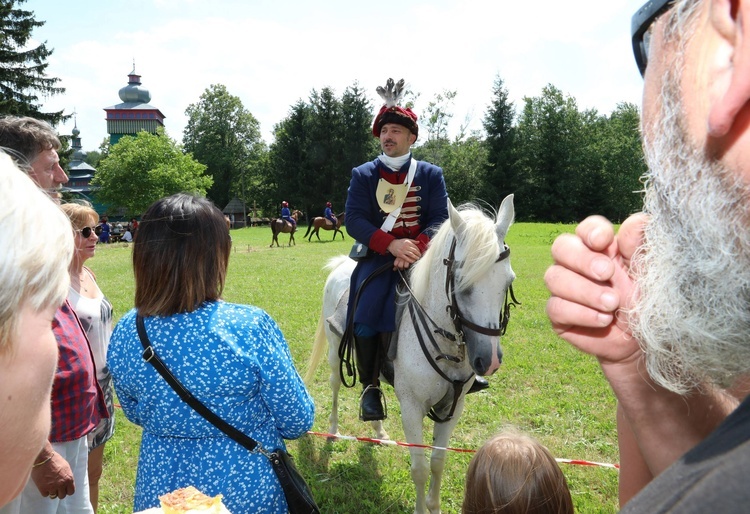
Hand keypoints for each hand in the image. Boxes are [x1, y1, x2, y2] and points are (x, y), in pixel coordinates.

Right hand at [31, 451, 74, 499]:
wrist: (44, 457)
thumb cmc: (55, 460)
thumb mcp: (66, 467)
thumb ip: (67, 476)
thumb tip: (67, 483)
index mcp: (69, 479)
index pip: (71, 492)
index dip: (67, 490)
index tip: (63, 488)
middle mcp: (62, 484)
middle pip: (62, 496)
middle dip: (59, 492)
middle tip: (55, 487)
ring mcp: (52, 487)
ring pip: (53, 496)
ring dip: (51, 491)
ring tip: (49, 485)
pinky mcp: (43, 488)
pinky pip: (45, 494)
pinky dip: (44, 491)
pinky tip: (43, 484)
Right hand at [387, 239, 420, 269]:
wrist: (392, 244)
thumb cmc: (400, 242)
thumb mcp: (406, 239)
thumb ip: (413, 241)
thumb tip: (418, 242)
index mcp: (408, 242)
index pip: (415, 247)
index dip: (418, 250)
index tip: (419, 252)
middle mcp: (406, 246)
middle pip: (414, 251)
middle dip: (418, 254)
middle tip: (420, 256)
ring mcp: (403, 251)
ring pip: (411, 254)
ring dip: (415, 257)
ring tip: (417, 259)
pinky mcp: (400, 255)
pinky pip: (406, 258)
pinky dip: (410, 260)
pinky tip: (412, 261)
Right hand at [545, 214, 646, 364]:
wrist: (643, 342)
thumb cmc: (648, 303)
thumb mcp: (650, 273)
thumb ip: (642, 247)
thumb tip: (639, 221)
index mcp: (601, 248)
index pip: (586, 229)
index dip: (591, 231)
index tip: (604, 241)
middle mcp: (577, 264)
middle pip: (561, 247)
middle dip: (582, 259)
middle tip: (607, 273)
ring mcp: (564, 288)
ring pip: (554, 277)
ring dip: (584, 290)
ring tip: (612, 304)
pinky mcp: (558, 314)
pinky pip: (556, 307)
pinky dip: (581, 313)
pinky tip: (603, 320)